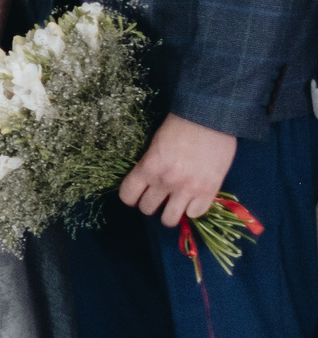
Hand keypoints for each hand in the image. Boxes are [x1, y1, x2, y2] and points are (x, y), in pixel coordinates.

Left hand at [120, 113, 237, 228]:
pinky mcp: (209, 190)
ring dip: (170, 213)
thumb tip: (148, 183)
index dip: (132, 197)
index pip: (127, 196)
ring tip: (174, 205)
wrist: (210, 119)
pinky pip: (195, 214)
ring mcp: (187, 188)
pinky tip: (193, 200)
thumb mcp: (154, 145)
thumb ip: (150, 166)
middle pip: (147, 209)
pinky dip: (193, 209)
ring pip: (170, 219)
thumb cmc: (180, 126)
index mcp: (147, 167)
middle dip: (151, 204)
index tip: (138, 195)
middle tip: (159, 197)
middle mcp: (164, 181)